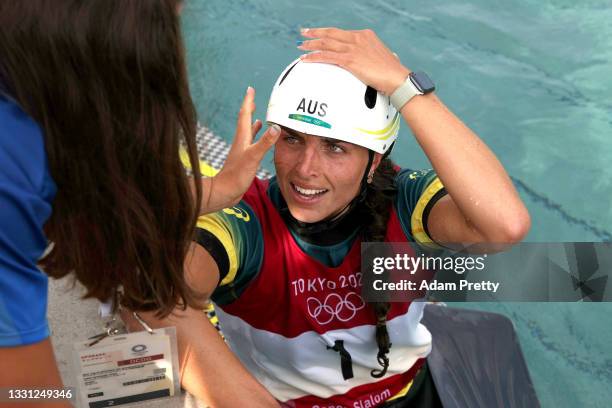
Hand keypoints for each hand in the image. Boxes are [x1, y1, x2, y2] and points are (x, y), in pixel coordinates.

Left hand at [200, 87, 279, 213]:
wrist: (226, 191)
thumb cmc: (237, 174)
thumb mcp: (253, 157)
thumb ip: (265, 142)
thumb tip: (276, 126)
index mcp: (242, 137)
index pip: (245, 115)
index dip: (248, 102)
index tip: (250, 89)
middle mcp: (241, 141)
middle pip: (244, 121)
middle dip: (249, 108)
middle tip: (253, 97)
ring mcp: (242, 150)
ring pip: (247, 132)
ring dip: (252, 122)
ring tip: (258, 115)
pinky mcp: (244, 159)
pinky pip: (251, 143)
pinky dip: (255, 138)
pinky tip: (258, 138)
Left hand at [299, 27, 409, 94]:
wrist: (397, 78)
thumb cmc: (392, 72)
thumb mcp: (381, 58)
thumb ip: (371, 57)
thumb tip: (370, 63)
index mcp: (365, 35)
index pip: (342, 33)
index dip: (329, 33)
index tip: (320, 34)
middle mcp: (358, 38)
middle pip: (331, 33)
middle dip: (315, 32)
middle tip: (304, 33)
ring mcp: (353, 48)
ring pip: (326, 43)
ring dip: (311, 45)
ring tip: (301, 47)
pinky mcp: (350, 60)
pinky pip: (327, 57)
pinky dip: (314, 57)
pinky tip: (305, 59)